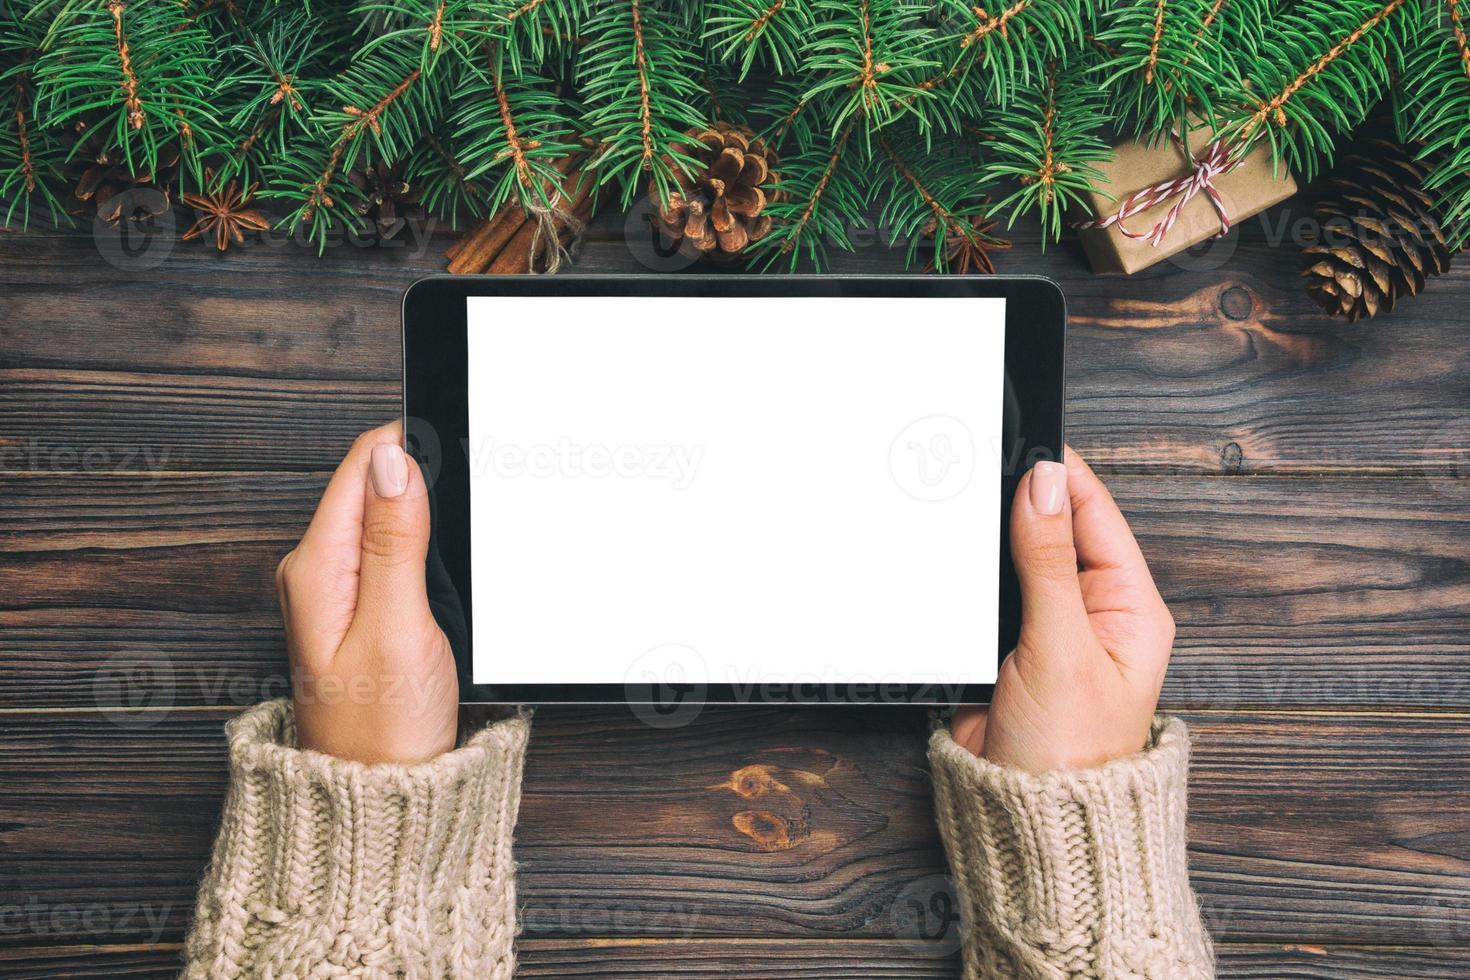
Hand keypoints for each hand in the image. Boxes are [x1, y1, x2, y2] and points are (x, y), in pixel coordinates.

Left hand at [275, 422, 458, 763]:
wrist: (381, 802)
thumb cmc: (384, 732)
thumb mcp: (398, 628)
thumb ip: (395, 540)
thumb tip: (394, 459)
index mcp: (315, 566)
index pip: (363, 464)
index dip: (415, 448)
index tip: (459, 458)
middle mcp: (317, 571)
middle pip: (376, 486)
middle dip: (425, 486)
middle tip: (463, 527)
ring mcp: (338, 592)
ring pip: (389, 519)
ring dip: (427, 522)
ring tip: (452, 562)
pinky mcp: (362, 611)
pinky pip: (394, 554)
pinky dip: (426, 554)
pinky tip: (443, 580)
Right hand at [952, 447, 1174, 771]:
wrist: (1026, 820)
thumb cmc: (1070, 755)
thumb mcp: (1061, 648)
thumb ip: (1047, 562)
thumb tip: (1042, 483)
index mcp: (1130, 607)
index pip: (1096, 514)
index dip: (1061, 474)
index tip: (1023, 439)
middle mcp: (1092, 612)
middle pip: (1053, 530)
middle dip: (1019, 502)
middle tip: (980, 469)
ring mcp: (1046, 629)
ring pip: (1015, 558)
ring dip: (992, 541)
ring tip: (964, 513)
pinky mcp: (1005, 647)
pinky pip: (986, 592)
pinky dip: (970, 575)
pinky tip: (952, 562)